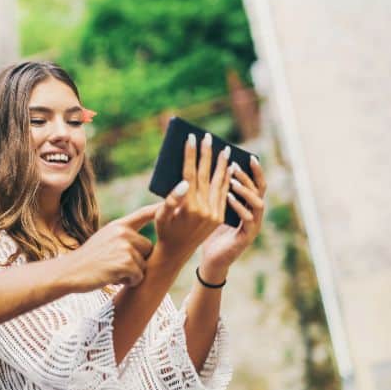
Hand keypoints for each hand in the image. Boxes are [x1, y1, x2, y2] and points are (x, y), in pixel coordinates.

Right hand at [66, 202, 160, 289]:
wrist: (70, 272)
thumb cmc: (87, 260)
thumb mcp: (104, 240)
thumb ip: (122, 237)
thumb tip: (144, 244)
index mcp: (118, 225)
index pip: (143, 214)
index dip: (159, 209)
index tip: (175, 202)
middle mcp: (123, 232)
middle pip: (148, 248)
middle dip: (137, 261)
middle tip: (115, 265)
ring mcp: (125, 247)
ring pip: (143, 265)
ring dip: (131, 273)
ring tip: (110, 271)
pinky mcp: (126, 262)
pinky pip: (139, 276)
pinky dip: (128, 282)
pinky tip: (111, 277)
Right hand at [155, 133, 233, 260]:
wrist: (177, 252)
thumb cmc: (164, 230)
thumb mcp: (161, 216)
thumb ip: (171, 199)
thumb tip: (183, 182)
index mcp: (188, 207)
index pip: (190, 174)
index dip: (191, 155)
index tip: (191, 138)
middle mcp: (204, 210)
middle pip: (205, 175)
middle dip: (207, 154)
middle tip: (208, 137)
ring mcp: (214, 214)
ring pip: (219, 183)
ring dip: (223, 165)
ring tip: (225, 149)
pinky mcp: (220, 217)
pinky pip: (224, 194)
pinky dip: (227, 180)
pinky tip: (229, 169)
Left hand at [200, 155, 266, 278]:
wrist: (210, 259)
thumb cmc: (210, 232)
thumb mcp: (213, 208)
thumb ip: (215, 192)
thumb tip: (207, 169)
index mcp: (248, 205)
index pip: (256, 184)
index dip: (255, 171)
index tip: (248, 156)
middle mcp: (254, 213)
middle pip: (259, 190)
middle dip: (249, 176)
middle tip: (235, 165)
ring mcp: (253, 225)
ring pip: (258, 203)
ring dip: (245, 190)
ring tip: (232, 181)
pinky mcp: (247, 236)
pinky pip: (248, 219)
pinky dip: (240, 207)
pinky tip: (228, 198)